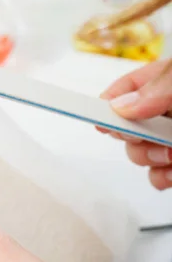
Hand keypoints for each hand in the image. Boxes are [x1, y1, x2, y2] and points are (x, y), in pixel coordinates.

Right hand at [101, 59, 171, 189]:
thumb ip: (163, 87)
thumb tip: (122, 104)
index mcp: (171, 83)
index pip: (133, 84)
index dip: (113, 98)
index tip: (96, 113)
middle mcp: (169, 111)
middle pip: (128, 121)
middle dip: (132, 133)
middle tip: (147, 135)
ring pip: (139, 150)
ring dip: (147, 156)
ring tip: (170, 155)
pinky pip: (157, 176)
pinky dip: (160, 177)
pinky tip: (171, 172)